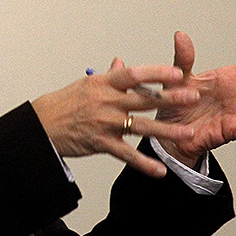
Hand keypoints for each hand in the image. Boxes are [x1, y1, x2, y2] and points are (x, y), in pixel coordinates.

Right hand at [31, 60, 201, 177]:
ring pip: (140, 126)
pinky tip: (160, 171)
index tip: (178, 72)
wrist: (41, 126)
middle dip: (170, 98)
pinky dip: (143, 163)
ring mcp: (104, 123)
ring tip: (188, 134)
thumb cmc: (64, 103)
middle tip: (193, 96)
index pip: (135, 74)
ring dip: (166, 131)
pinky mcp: (101, 143)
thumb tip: (121, 64)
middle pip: (144, 99)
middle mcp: (106, 101)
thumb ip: (110, 78)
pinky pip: (126, 154)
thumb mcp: (87, 85)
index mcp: (104, 84)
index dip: (157, 73)